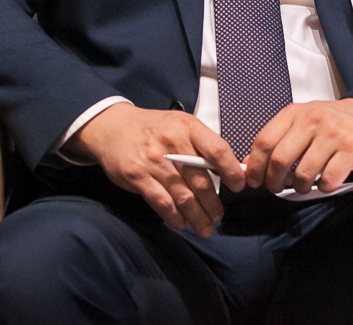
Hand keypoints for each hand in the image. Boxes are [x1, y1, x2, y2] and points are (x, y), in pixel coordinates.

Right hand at [68, 104, 244, 236]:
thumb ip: (203, 145)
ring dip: (197, 216)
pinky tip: (181, 223)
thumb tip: (230, 169)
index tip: (239, 186)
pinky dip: (174, 217)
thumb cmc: (154, 128)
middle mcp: (173, 143)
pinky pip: (162, 202)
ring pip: (183, 196)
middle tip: (219, 217)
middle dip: (213, 204)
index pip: (217, 150)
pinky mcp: (137, 176)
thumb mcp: (181, 125)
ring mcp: (154, 161)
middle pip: (201, 180)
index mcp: (188, 127)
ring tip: (205, 228)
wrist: (114, 128)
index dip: (231, 171)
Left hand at [244, 98, 352, 194]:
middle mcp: (313, 120)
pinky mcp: (351, 151)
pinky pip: (328, 180)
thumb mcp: (302, 121)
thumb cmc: (333, 122)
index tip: (254, 179)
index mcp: (296, 113)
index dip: (255, 166)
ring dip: (300, 188)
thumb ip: (277, 139)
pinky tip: (324, 180)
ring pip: (303, 174)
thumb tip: (250, 163)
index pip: (264, 141)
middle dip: (274, 182)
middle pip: (280, 160)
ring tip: (303, 185)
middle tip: (276, 187)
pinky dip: (323, 187)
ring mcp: (333, 135)